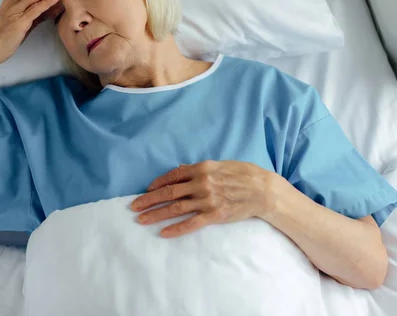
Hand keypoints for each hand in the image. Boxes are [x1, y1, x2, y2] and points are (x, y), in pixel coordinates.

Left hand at [131, 160, 277, 237]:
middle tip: (133, 206)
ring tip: (141, 219)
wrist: (263, 190)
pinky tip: (163, 233)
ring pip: (175, 208)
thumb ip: (200, 168)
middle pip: (168, 193)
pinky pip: (190, 223)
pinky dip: (176, 228)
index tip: (146, 189)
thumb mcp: (220, 164)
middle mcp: (201, 183)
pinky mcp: (214, 215)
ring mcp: (206, 200)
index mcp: (201, 168)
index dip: (158, 183)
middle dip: (148, 200)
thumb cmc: (244, 174)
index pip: (173, 176)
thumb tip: (182, 169)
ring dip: (156, 214)